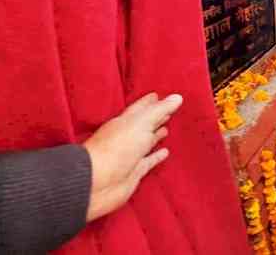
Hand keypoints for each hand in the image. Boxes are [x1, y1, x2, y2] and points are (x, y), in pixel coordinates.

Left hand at [83, 93, 180, 221]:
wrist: (98, 181)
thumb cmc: (114, 148)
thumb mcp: (142, 122)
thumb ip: (160, 110)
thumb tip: (177, 97)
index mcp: (125, 121)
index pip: (140, 108)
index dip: (149, 102)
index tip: (158, 96)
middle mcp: (127, 137)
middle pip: (143, 124)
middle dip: (154, 117)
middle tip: (167, 110)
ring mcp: (130, 154)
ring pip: (146, 142)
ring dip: (155, 136)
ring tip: (166, 129)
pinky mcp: (135, 171)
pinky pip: (149, 161)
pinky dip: (157, 157)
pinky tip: (165, 152)